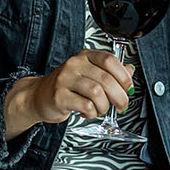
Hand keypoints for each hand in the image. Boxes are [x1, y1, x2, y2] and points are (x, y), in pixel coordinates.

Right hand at [7, 50, 131, 128]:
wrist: (39, 96)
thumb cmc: (66, 86)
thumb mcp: (89, 74)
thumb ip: (110, 73)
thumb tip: (130, 72)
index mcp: (85, 56)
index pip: (110, 60)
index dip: (123, 76)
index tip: (128, 88)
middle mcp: (75, 64)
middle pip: (106, 79)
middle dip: (119, 97)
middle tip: (121, 106)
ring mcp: (65, 79)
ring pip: (97, 93)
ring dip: (104, 106)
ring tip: (99, 109)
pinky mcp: (59, 96)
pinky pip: (85, 106)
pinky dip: (92, 113)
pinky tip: (87, 112)